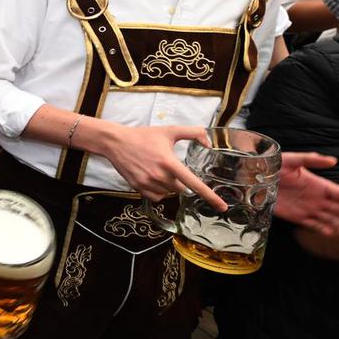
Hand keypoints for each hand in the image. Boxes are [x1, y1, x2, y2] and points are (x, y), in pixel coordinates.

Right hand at [95, 123, 225, 208]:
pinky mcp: (138, 188)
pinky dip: (158, 191)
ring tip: (157, 169)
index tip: (222, 207)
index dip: (210, 196)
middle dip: (179, 180)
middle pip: (181, 189)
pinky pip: (156, 197)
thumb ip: (193, 133)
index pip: (194, 183)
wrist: (115, 142)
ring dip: (168, 185)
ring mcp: (147, 184)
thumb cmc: (143, 136)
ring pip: (169, 193)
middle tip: (169, 166)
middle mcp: (158, 176)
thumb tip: (209, 144)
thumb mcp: (169, 131)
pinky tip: (151, 178)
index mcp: (169, 162)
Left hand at [274, 152, 338, 236]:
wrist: (254, 178)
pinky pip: (313, 224)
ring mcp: (309, 208)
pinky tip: (330, 233)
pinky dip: (322, 229)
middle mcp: (318, 198)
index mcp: (320, 185)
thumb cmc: (274, 166)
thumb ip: (312, 159)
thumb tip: (333, 160)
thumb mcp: (292, 160)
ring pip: (329, 219)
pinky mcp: (297, 216)